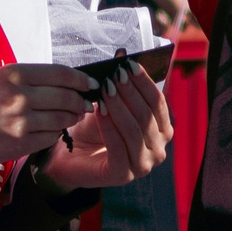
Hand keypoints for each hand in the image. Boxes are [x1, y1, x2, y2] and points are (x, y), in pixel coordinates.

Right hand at [0, 63, 95, 175]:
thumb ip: (26, 81)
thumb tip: (61, 83)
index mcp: (13, 73)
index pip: (61, 73)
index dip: (81, 79)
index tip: (90, 83)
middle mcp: (19, 94)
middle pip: (67, 96)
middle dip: (81, 101)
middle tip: (86, 104)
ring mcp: (20, 120)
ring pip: (62, 118)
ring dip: (71, 119)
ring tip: (71, 118)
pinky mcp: (19, 143)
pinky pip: (50, 137)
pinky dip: (55, 134)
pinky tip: (50, 132)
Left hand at [38, 63, 172, 193]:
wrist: (69, 156)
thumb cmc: (93, 129)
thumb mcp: (109, 103)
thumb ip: (120, 82)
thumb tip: (123, 54)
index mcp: (162, 131)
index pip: (157, 102)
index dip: (144, 82)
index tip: (128, 64)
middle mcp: (159, 150)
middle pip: (147, 115)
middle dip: (130, 92)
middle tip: (115, 75)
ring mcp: (143, 166)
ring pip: (135, 131)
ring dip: (119, 107)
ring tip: (105, 89)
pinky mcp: (123, 176)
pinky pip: (118, 147)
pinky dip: (109, 126)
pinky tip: (99, 110)